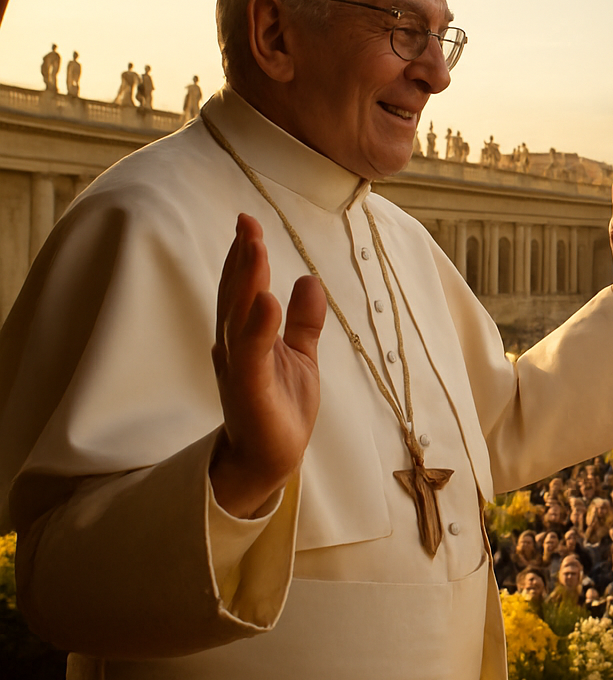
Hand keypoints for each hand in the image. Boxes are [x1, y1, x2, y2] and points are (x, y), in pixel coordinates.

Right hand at [209, 214, 326, 517]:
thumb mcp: (300, 356)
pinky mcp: (251, 391)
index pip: (243, 289)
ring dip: (246, 281)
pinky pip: (252, 355)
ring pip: (239, 318)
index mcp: (247, 338)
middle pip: (236, 295)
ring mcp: (240, 369)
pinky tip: (266, 301)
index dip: (245, 256)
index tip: (250, 223)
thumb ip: (304, 321)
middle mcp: (236, 348)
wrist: (273, 458)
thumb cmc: (281, 407)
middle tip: (247, 221)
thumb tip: (310, 279)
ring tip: (255, 247)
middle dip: (241, 258)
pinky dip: (258, 327)